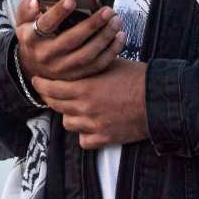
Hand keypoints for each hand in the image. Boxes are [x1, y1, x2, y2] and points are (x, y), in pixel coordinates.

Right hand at [14, 0, 121, 83]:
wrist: (32, 66)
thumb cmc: (32, 36)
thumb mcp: (23, 22)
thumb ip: (26, 9)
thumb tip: (35, 0)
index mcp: (32, 39)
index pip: (44, 25)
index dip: (58, 13)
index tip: (71, 0)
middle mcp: (46, 56)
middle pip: (71, 40)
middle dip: (91, 25)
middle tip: (107, 10)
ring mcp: (62, 69)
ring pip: (87, 55)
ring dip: (104, 38)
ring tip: (116, 21)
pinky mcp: (76, 76)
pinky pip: (97, 66)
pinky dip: (111, 52)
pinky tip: (120, 36)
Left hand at [33, 61, 148, 149]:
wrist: (160, 100)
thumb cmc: (139, 78)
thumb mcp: (112, 64)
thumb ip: (91, 65)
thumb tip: (80, 57)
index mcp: (85, 87)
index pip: (51, 88)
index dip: (42, 85)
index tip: (38, 82)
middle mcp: (85, 108)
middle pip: (56, 106)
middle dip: (51, 98)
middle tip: (52, 93)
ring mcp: (94, 125)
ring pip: (68, 123)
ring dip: (69, 115)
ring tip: (76, 108)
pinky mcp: (105, 138)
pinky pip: (84, 141)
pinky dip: (85, 134)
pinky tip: (90, 126)